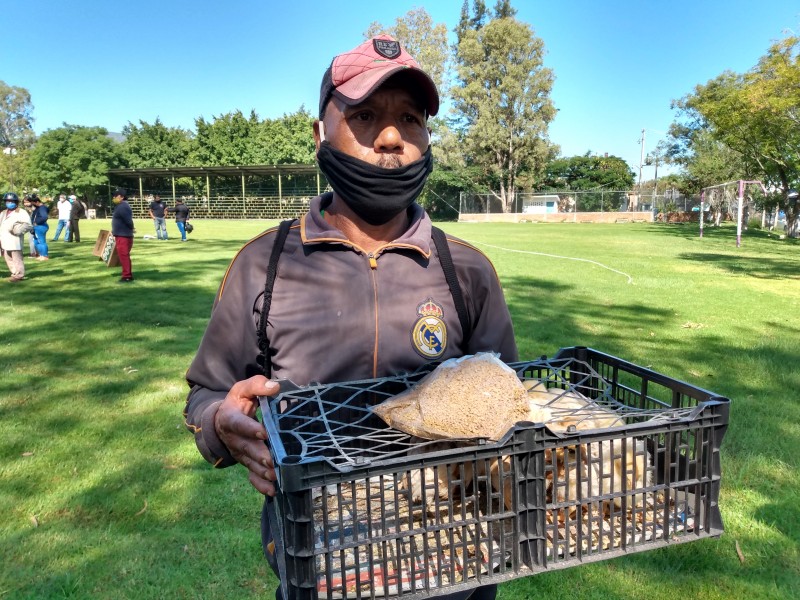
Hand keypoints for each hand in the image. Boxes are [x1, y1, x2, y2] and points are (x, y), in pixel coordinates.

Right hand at [215, 376, 281, 495]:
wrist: (224, 419)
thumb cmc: (238, 402)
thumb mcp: (243, 389)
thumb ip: (257, 385)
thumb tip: (274, 387)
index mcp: (230, 418)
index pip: (238, 424)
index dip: (249, 429)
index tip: (263, 432)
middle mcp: (233, 438)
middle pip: (245, 448)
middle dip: (259, 455)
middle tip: (271, 460)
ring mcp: (239, 453)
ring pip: (249, 463)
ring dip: (261, 471)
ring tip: (274, 474)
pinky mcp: (246, 462)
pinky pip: (251, 476)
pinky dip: (260, 485)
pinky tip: (272, 490)